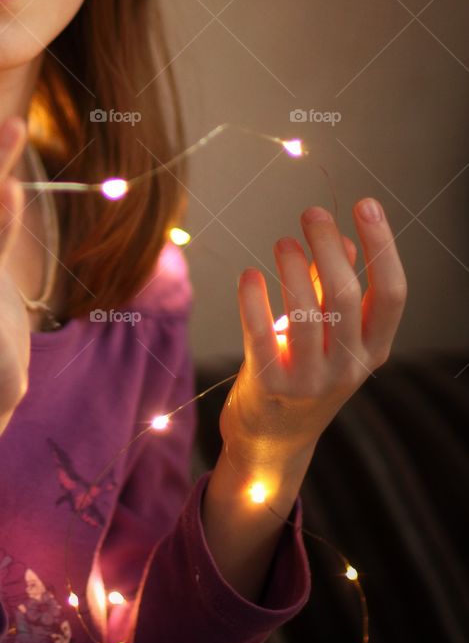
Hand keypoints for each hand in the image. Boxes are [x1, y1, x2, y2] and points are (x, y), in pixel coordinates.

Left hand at [220, 199, 407, 464]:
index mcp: (374, 348)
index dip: (382, 245)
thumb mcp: (331, 333)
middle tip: (311, 214)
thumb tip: (342, 240)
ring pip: (307, 314)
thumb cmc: (304, 371)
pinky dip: (254, 301)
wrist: (272, 440)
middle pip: (347, 296)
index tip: (365, 203)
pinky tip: (249, 274)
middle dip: (328, 247)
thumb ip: (333, 288)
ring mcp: (311, 380)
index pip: (393, 293)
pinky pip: (262, 337)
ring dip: (291, 268)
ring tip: (282, 241)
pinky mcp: (271, 386)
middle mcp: (349, 366)